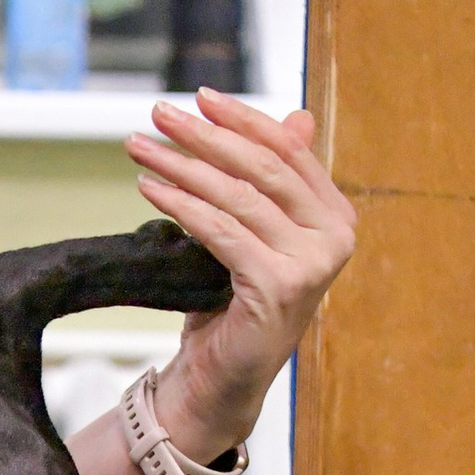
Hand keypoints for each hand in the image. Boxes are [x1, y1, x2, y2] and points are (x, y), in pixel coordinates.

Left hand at [124, 89, 354, 460]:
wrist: (222, 377)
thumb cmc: (233, 302)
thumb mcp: (254, 232)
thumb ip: (273, 181)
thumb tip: (299, 116)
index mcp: (334, 216)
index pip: (288, 150)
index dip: (243, 119)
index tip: (200, 97)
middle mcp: (334, 237)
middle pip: (262, 167)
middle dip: (205, 135)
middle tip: (158, 113)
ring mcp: (312, 263)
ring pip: (237, 196)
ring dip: (182, 166)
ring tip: (140, 148)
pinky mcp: (280, 286)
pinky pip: (222, 231)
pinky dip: (182, 205)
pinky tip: (149, 189)